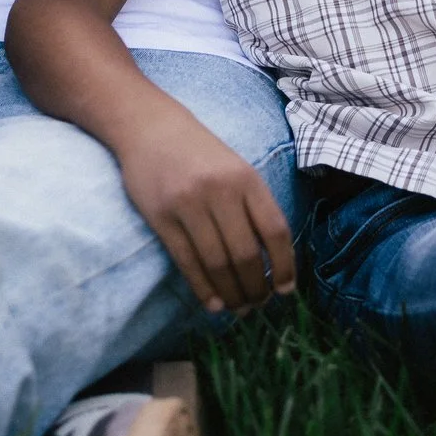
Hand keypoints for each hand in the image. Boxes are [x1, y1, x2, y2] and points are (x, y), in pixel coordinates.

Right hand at [115, 115, 297, 314]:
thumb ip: (254, 206)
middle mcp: (220, 191)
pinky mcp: (161, 217)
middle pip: (245, 254)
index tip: (285, 289)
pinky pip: (186, 261)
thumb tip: (274, 260)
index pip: (275, 231)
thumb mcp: (236, 169)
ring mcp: (188, 205)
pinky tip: (213, 302)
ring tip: (238, 308)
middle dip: (255, 288)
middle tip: (258, 304)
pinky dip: (202, 288)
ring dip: (231, 293)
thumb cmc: (200, 154)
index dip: (284, 266)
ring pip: (216, 263)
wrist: (150, 127)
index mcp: (246, 179)